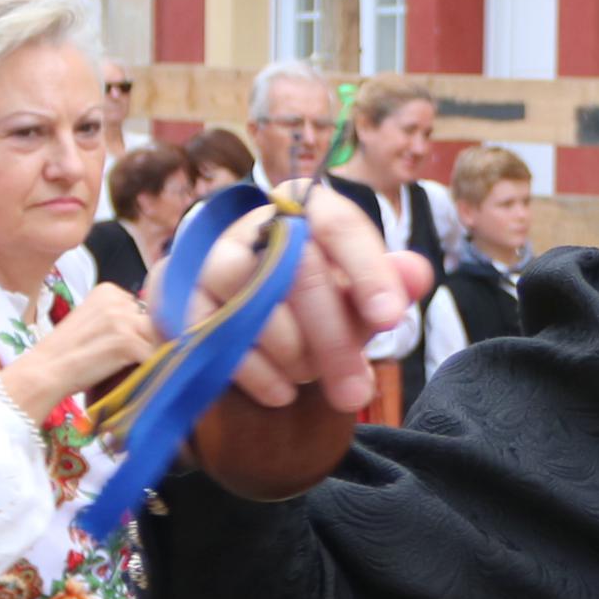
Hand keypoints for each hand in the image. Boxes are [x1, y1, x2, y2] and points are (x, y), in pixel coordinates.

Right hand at [0, 283, 162, 421]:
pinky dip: (150, 369)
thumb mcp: (92, 322)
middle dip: (146, 341)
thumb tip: (150, 328)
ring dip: (150, 355)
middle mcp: (117, 300)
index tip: (119, 345)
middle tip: (127, 359)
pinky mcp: (128, 342)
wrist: (46, 370)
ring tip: (131, 368)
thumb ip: (117, 318)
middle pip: (152, 322)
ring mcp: (123, 320)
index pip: (141, 309)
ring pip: (157, 338)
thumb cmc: (67, 352)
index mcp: (107, 291)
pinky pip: (154, 356)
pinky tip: (134, 375)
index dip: (136, 330)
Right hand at [188, 185, 425, 411]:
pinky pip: (217, 336)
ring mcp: (211, 257)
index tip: (391, 319)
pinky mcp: (180, 296)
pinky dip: (256, 373)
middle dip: (335, 341)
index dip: (367, 272)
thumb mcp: (354, 290)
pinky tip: (282, 392)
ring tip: (309, 376)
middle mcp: (254, 222)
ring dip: (291, 354)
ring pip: (254, 304)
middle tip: (357, 392)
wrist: (237, 308)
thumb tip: (418, 275)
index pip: (339, 226)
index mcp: (305, 206)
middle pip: (300, 273)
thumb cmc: (309, 298)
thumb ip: (388, 282)